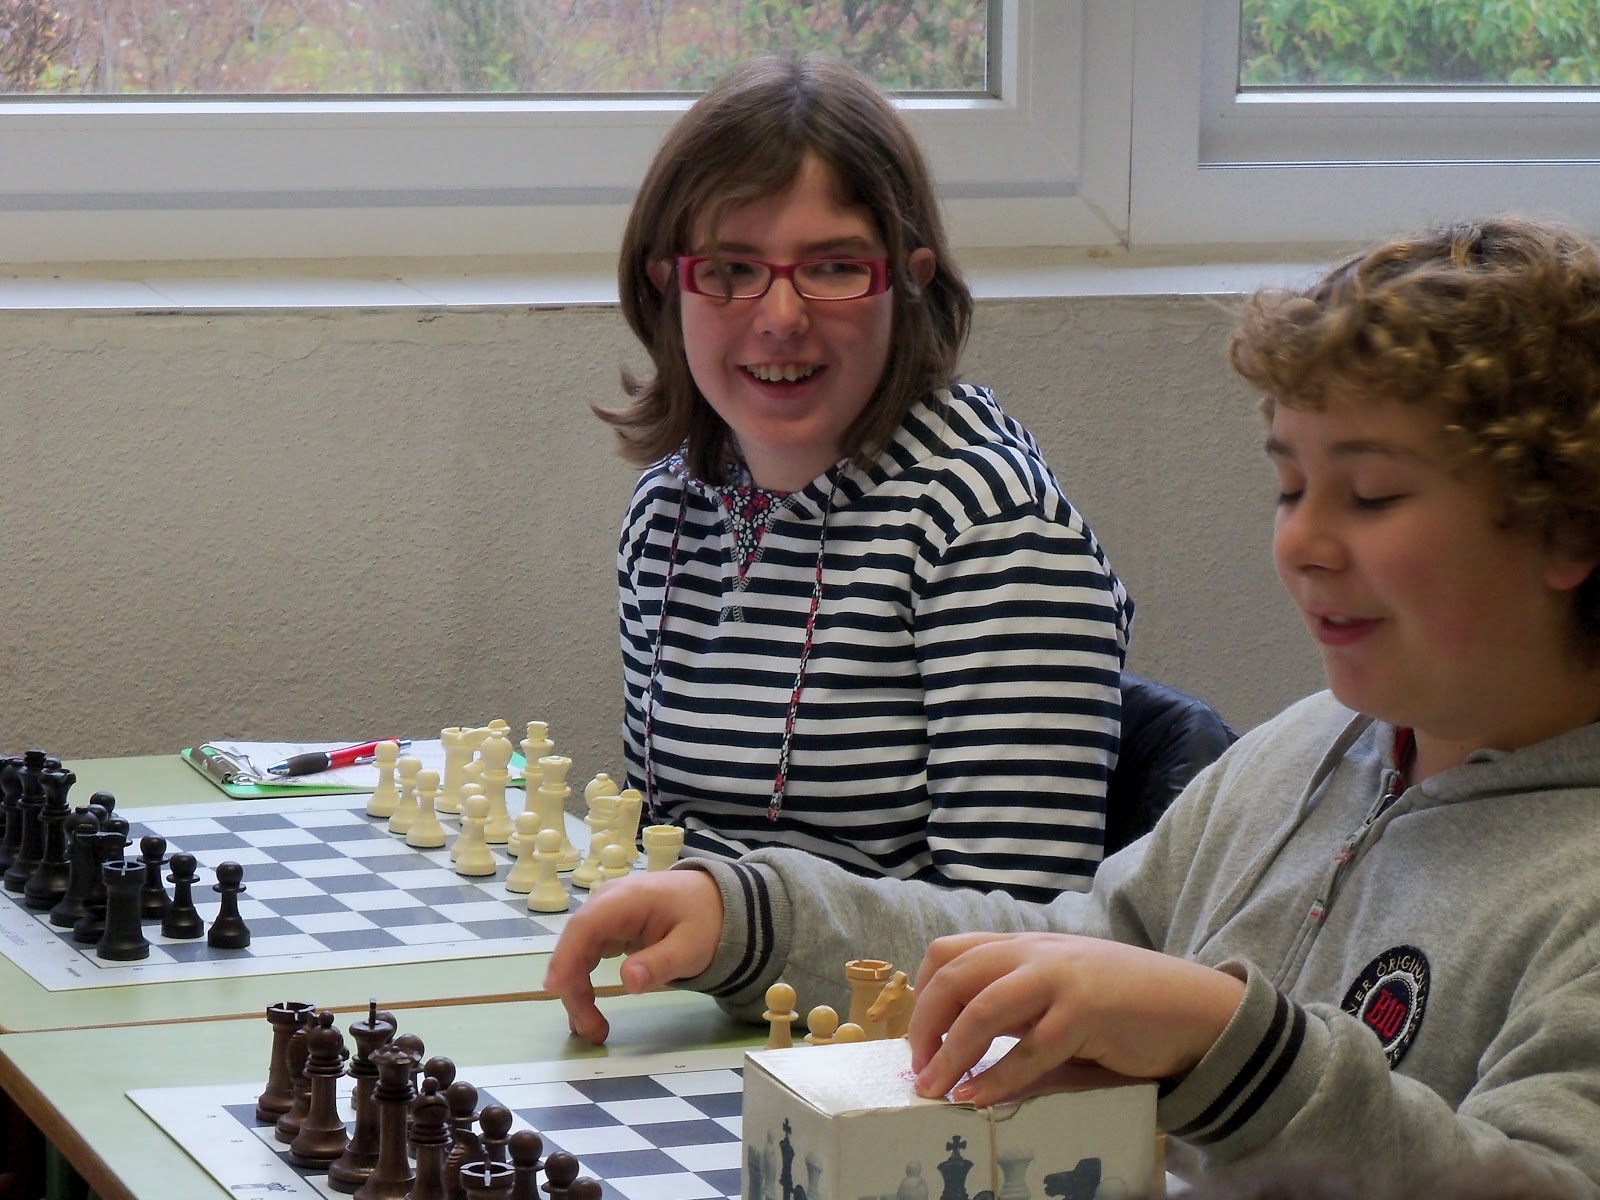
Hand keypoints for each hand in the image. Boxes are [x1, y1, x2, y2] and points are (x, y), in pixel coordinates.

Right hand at [541, 869, 723, 1043]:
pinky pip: (587, 956)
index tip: (554, 988)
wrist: (714, 902)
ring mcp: (605, 915)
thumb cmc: (704, 920)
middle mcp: (607, 903)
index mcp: (626, 899)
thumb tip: (628, 983)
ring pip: (577, 953)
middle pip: (576, 943)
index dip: (565, 956)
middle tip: (589, 1029)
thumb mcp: (692, 946)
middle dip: (574, 988)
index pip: (585, 926)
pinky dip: (584, 984)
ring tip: (593, 1030)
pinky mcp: (608, 929)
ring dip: (577, 991)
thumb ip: (660, 963)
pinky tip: (585, 1012)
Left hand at [907, 932, 1245, 1106]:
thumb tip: (958, 1050)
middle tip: (918, 1068)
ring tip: (934, 1089)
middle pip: (953, 976)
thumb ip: (1015, 1010)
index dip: (923, 993)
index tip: (919, 1035)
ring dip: (949, 1055)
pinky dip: (995, 1079)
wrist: (1193, 1007)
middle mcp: (1035, 953)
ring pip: (982, 1011)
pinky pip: (1028, 1051)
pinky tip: (975, 1098)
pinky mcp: (1086, 1013)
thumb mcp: (1059, 994)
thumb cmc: (1123, 1005)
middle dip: (925, 1026)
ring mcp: (1060, 979)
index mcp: (1024, 945)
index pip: (949, 952)